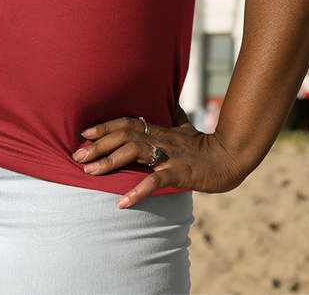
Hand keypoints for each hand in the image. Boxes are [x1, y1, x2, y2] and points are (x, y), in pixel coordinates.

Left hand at [71, 116, 246, 208]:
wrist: (231, 157)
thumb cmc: (207, 146)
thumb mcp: (188, 129)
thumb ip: (176, 118)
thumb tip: (172, 106)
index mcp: (161, 131)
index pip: (128, 122)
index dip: (106, 126)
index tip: (85, 133)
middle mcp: (162, 139)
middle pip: (124, 135)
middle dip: (99, 145)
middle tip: (77, 155)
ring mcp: (170, 156)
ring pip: (134, 153)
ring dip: (109, 162)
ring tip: (90, 173)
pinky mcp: (180, 173)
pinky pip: (155, 181)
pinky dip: (137, 191)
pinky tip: (121, 203)